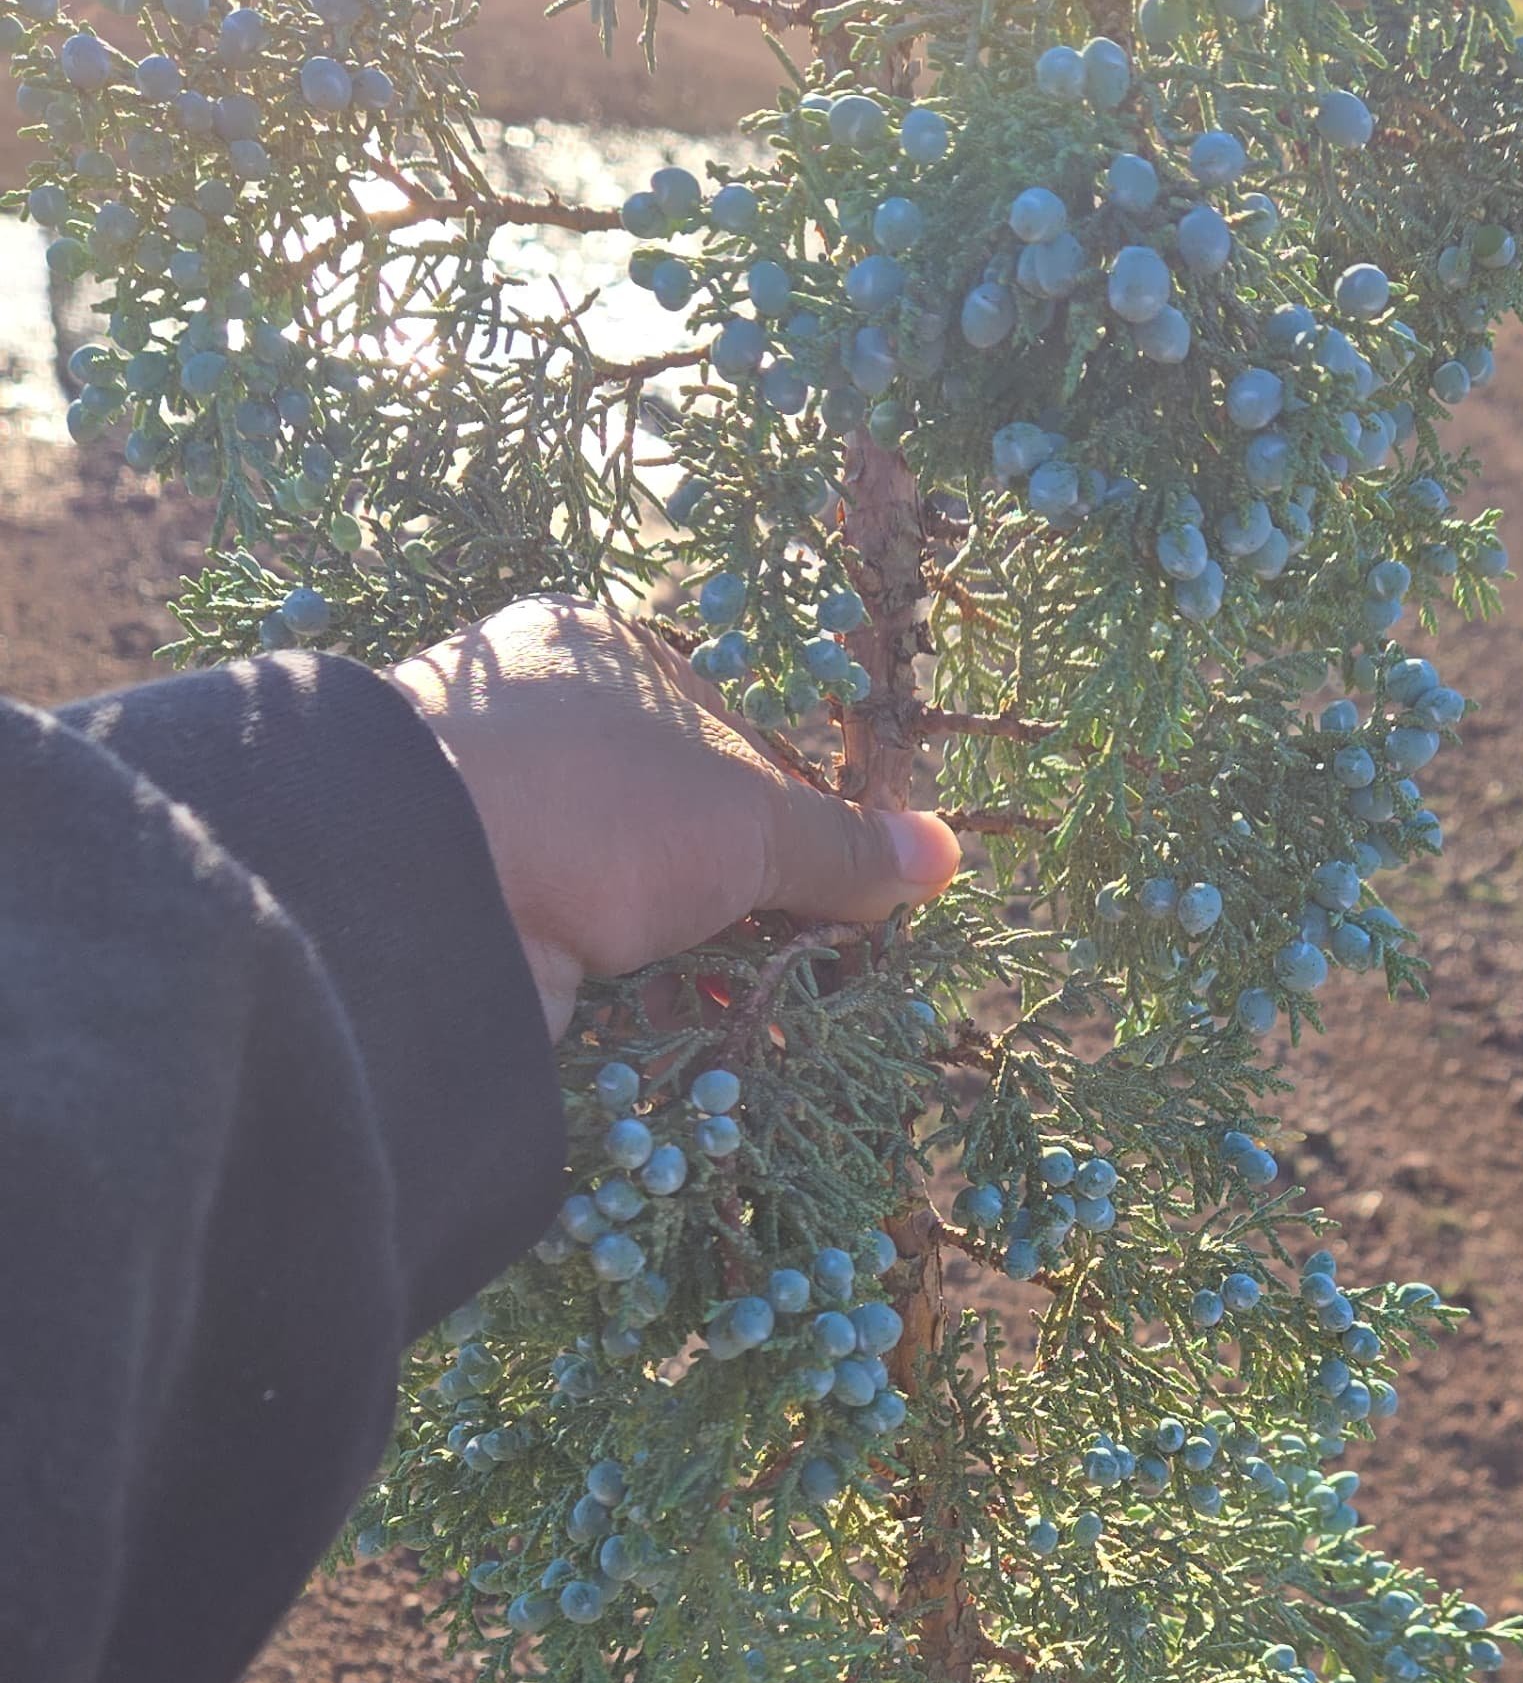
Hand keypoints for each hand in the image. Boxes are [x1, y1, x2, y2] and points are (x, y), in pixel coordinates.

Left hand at [385, 594, 961, 1040]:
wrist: (419, 893)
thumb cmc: (596, 803)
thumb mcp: (747, 818)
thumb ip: (839, 845)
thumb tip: (943, 853)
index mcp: (594, 654)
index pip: (724, 727)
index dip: (789, 807)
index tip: (842, 880)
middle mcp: (536, 728)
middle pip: (678, 820)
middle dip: (745, 895)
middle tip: (816, 958)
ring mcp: (497, 823)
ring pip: (630, 896)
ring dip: (694, 955)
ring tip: (764, 1008)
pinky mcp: (473, 914)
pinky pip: (580, 956)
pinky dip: (633, 994)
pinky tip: (683, 1028)